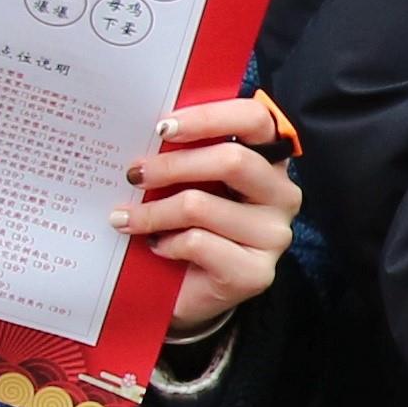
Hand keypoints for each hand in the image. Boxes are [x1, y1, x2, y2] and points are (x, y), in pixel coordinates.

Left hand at [117, 97, 299, 330]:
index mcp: (268, 160)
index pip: (256, 119)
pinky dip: (167, 243)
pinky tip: (156, 246)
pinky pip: (198, 243)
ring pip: (202, 206)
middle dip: (172, 165)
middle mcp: (282, 194)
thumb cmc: (186, 224)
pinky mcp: (256, 272)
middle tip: (133, 174)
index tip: (163, 127)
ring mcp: (274, 235)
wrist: (186, 290)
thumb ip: (181, 154)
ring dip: (153, 212)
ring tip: (125, 218)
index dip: (209, 117)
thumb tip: (143, 133)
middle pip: (232, 160)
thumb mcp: (187, 182)